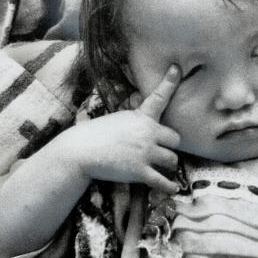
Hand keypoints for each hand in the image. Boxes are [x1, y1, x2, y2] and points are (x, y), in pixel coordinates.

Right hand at [61, 66, 180, 193]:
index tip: (177, 68)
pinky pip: (164, 181)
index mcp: (139, 117)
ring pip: (172, 160)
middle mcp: (147, 132)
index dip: (169, 81)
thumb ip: (134, 121)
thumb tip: (144, 124)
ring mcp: (145, 152)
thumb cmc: (93, 135)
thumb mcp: (117, 120)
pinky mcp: (140, 172)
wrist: (80, 151)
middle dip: (170, 146)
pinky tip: (172, 189)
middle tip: (162, 151)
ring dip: (168, 165)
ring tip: (160, 168)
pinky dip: (169, 186)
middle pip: (175, 139)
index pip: (159, 97)